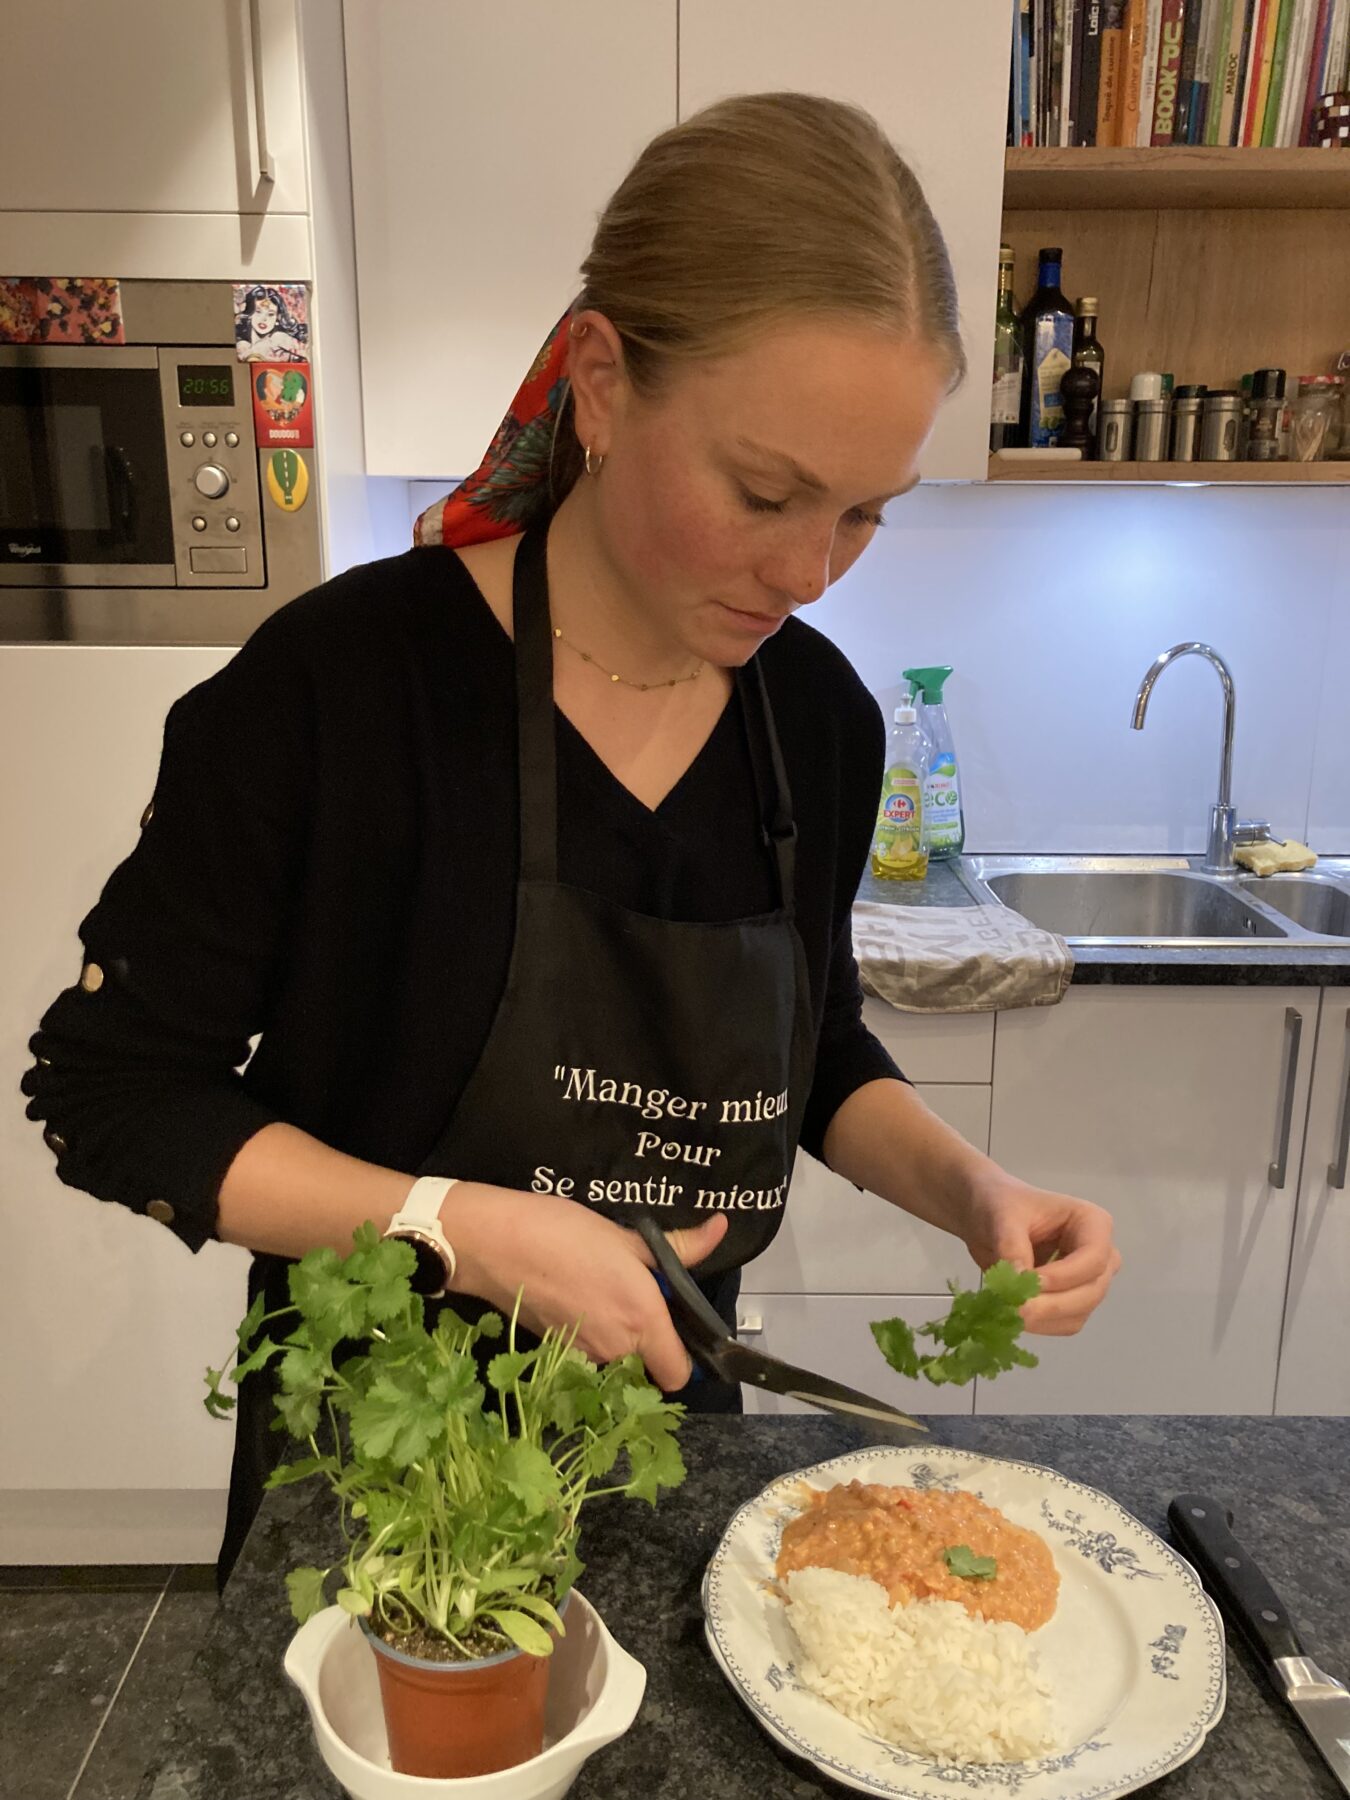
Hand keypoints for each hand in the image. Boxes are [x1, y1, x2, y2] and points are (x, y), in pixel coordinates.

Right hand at [444, 1183, 728, 1389]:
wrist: (495, 1244)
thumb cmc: (566, 1234)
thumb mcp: (628, 1237)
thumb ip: (680, 1247)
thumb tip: (722, 1228)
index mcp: (642, 1320)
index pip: (678, 1375)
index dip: (683, 1356)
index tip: (674, 1327)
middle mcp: (616, 1349)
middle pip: (646, 1367)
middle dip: (646, 1340)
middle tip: (631, 1296)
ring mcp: (583, 1355)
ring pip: (615, 1361)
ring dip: (615, 1337)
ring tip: (599, 1292)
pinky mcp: (556, 1352)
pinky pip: (586, 1354)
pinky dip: (586, 1334)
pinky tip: (573, 1299)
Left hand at [959, 1169, 1120, 1335]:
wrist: (986, 1215)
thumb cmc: (1000, 1204)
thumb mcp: (1002, 1217)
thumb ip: (1012, 1247)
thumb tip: (1020, 1283)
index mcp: (1093, 1223)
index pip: (1094, 1258)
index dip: (1065, 1276)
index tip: (1030, 1282)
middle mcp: (1101, 1255)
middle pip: (1092, 1290)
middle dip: (1053, 1304)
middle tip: (1014, 1309)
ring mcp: (1088, 1281)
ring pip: (1079, 1312)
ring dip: (1045, 1318)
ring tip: (1007, 1310)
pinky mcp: (1072, 1302)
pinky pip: (1065, 1323)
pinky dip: (1040, 1325)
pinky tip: (1013, 1315)